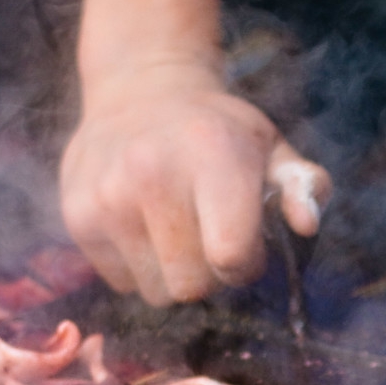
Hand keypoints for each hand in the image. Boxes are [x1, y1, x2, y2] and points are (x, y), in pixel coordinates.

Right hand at [60, 62, 331, 305]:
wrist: (139, 91)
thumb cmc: (220, 133)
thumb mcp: (271, 149)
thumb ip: (304, 186)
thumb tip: (308, 225)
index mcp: (212, 156)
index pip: (230, 257)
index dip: (245, 266)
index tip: (245, 246)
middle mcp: (152, 173)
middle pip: (192, 286)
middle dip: (211, 276)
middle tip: (211, 240)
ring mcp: (107, 196)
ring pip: (156, 293)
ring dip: (175, 275)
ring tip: (177, 232)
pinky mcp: (78, 216)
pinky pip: (122, 283)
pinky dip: (140, 269)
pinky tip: (145, 227)